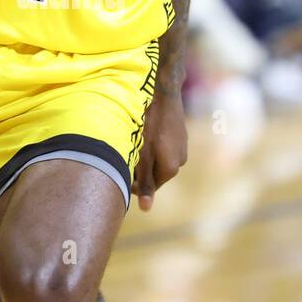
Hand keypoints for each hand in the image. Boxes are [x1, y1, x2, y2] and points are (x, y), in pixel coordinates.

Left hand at [130, 87, 187, 211]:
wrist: (163, 93)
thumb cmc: (149, 124)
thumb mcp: (143, 155)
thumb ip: (144, 181)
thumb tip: (146, 209)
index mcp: (171, 168)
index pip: (150, 187)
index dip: (133, 183)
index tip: (120, 172)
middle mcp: (180, 160)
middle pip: (155, 174)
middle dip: (140, 170)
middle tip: (124, 157)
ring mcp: (182, 146)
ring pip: (159, 159)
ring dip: (146, 157)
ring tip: (133, 144)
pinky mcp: (180, 134)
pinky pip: (165, 147)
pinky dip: (153, 145)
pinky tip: (144, 134)